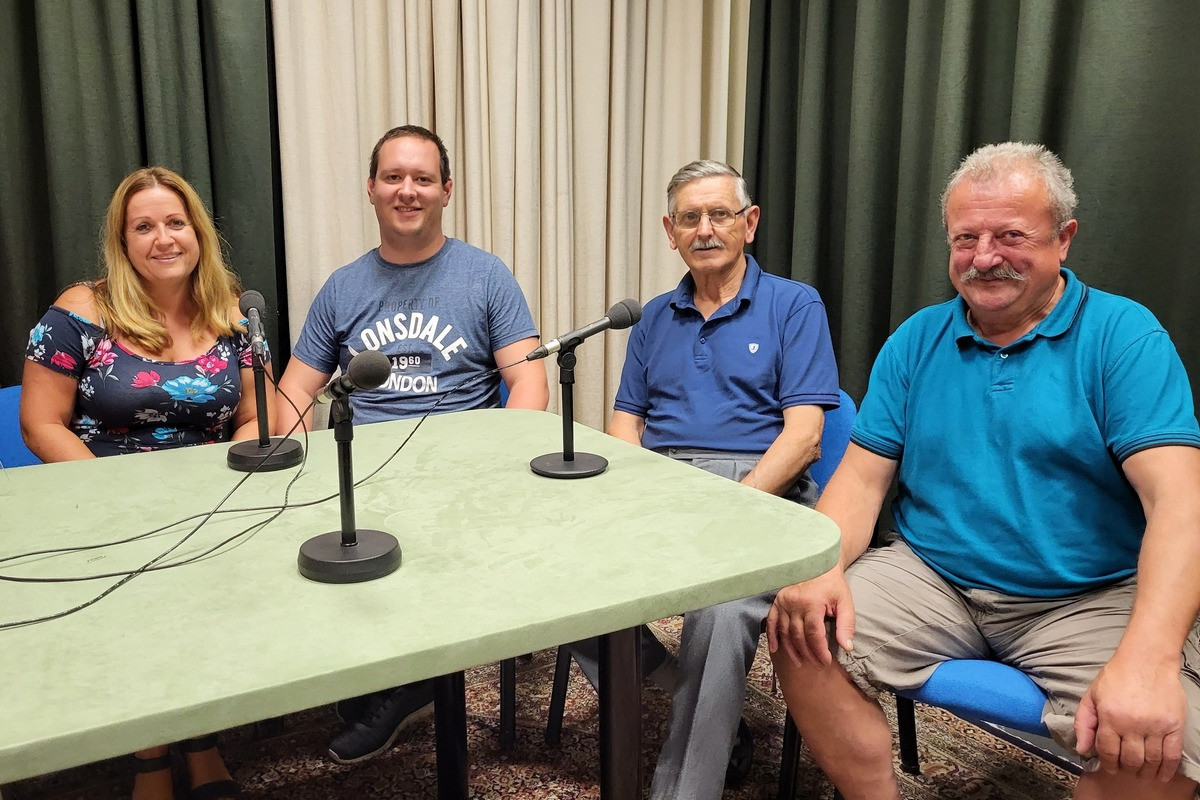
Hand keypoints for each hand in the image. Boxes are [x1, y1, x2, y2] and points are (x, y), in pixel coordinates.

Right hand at [767, 566, 855, 665]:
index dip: (819, 651)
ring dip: (791, 649)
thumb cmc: (833, 584)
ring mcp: (783, 602)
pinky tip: (775, 649)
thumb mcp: (845, 602)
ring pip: (785, 632)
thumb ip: (846, 624)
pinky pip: (771, 621)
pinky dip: (772, 636)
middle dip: (807, 653)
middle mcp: (794, 603)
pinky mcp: (777, 601)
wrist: (819, 563)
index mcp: (812, 603)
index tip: (825, 661)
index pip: (814, 634)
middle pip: (798, 636)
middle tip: (816, 664)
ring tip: (800, 662)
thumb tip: (847, 647)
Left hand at [1074, 652, 1186, 781]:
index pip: (1108, 751)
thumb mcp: (1092, 695)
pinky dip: (1167, 769)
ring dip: (1145, 772)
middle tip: (1125, 770)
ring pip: (1151, 760)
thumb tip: (1081, 749)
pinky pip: (1172, 755)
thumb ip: (1083, 722)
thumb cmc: (1117, 677)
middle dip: (1126, 769)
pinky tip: (1161, 775)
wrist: (1147, 660)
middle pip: (1130, 760)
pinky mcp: (1174, 726)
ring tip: (1141, 773)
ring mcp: (1156, 726)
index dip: (1107, 763)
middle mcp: (1133, 724)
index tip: (1109, 767)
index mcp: (1110, 717)